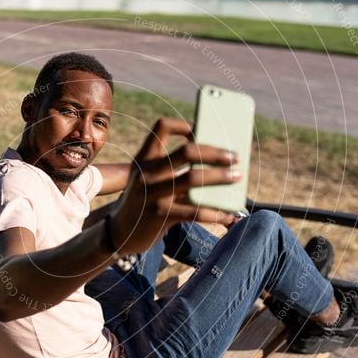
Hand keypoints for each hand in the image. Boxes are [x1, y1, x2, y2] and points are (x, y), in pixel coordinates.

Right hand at [109, 118, 240, 253]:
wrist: (120, 232)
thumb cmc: (143, 202)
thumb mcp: (146, 179)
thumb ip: (170, 168)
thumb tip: (214, 162)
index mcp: (144, 159)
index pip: (162, 127)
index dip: (184, 124)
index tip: (201, 130)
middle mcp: (147, 173)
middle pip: (186, 151)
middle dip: (215, 152)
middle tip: (234, 157)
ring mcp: (153, 194)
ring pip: (194, 178)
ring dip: (221, 177)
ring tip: (237, 177)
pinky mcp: (161, 215)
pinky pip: (196, 211)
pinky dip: (217, 213)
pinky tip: (229, 214)